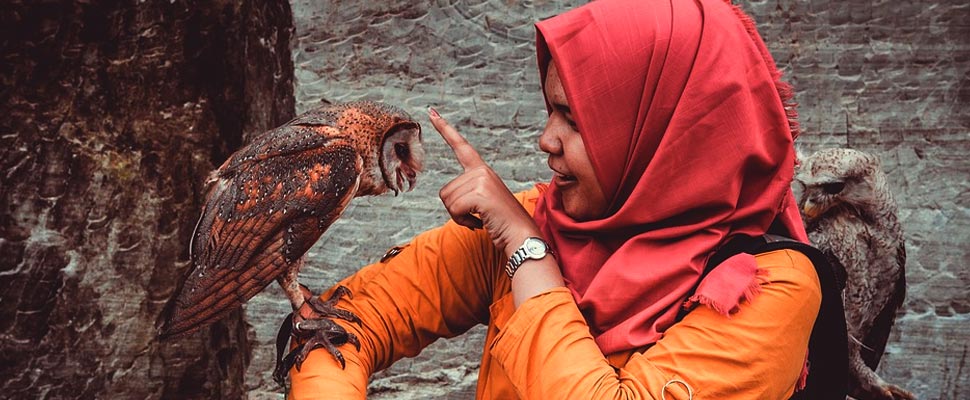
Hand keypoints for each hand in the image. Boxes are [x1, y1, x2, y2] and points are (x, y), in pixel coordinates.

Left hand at [428, 107, 540, 254]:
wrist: (522, 236)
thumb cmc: (502, 223)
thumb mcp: (483, 202)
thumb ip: (469, 192)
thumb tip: (450, 197)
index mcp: (482, 170)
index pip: (461, 146)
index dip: (444, 129)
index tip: (431, 112)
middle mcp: (482, 171)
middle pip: (445, 191)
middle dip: (455, 210)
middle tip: (477, 216)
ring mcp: (482, 180)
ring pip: (447, 201)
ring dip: (459, 216)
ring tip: (480, 218)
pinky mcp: (480, 193)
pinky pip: (454, 209)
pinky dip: (463, 221)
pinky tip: (480, 223)